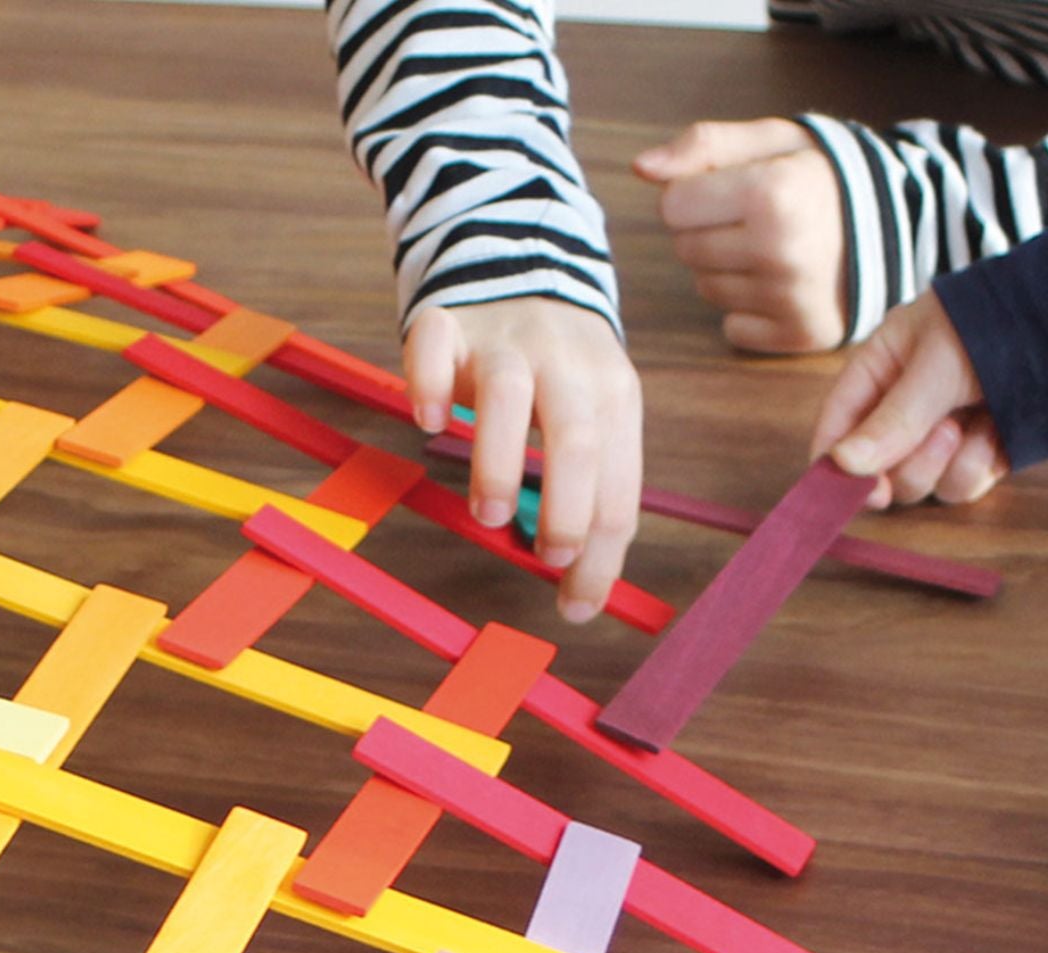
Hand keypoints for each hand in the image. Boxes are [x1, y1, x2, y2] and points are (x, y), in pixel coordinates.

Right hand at [405, 297, 640, 624]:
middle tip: (550, 559)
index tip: (578, 604)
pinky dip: (430, 385)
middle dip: (570, 506)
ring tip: (489, 516)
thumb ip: (586, 480)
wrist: (521, 253)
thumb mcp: (590, 410)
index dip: (603, 550)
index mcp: (611, 392)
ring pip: (507, 395)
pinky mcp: (446, 325)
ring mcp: (504, 339)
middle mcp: (564, 362)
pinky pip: (435, 348)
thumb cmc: (556, 366)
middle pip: (576, 436)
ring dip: (500, 461)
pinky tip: (429, 422)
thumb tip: (575, 575)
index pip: (619, 482)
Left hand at [634, 119, 846, 353]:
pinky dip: (749, 308)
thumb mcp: (773, 140)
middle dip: (710, 230)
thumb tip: (642, 168)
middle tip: (758, 218)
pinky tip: (783, 282)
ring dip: (728, 268)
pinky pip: (733, 326)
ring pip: (706, 288)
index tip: (731, 189)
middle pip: (686, 249)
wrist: (903, 217)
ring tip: (774, 246)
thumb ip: (705, 146)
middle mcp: (780, 250)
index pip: (673, 206)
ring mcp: (790, 297)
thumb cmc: (825, 175)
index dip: (695, 194)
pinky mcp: (798, 334)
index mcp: (772, 193)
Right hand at [810, 291, 1004, 507]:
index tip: (855, 492)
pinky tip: (998, 436)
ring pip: (919, 485)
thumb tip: (842, 465)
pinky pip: (958, 486)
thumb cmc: (1000, 319)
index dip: (836, 465)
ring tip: (975, 427)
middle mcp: (905, 408)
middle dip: (908, 464)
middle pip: (877, 470)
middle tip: (943, 434)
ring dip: (944, 467)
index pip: (837, 426)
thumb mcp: (939, 363)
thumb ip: (892, 418)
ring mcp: (943, 433)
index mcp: (881, 371)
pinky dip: (976, 470)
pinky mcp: (979, 452)